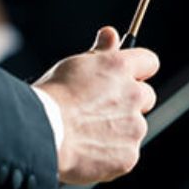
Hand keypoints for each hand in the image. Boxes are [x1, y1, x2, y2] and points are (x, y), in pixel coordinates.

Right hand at [34, 26, 158, 183]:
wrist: (39, 135)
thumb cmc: (51, 97)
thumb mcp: (74, 66)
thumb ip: (100, 52)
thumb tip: (110, 33)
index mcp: (121, 68)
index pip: (149, 62)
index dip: (138, 71)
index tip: (127, 78)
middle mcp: (134, 94)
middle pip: (146, 96)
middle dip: (130, 102)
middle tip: (100, 111)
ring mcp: (135, 127)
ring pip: (135, 127)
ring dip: (119, 130)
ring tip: (86, 135)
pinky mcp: (129, 155)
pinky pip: (126, 154)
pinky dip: (111, 155)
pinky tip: (88, 153)